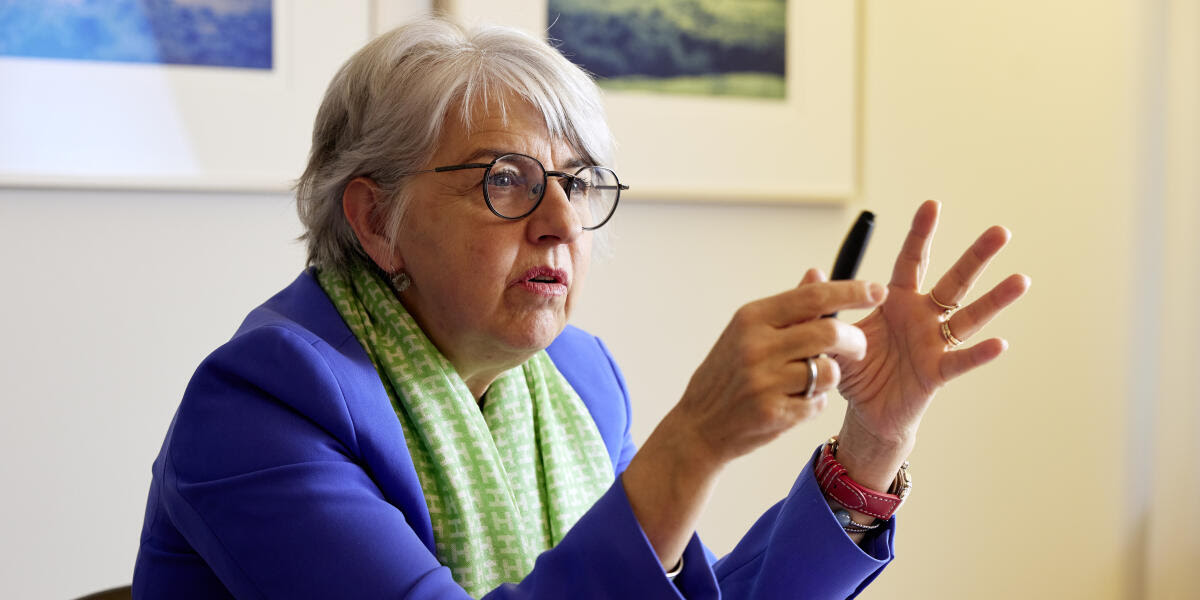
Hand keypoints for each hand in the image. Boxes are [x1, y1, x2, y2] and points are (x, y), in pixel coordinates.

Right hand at [670, 279, 887, 467]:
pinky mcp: (771, 412)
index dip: (852, 291)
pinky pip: (817, 403)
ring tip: (811, 380)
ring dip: (830, 375)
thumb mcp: (747, 332)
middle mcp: (756, 345)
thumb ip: (788, 307)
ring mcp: (763, 380)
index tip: (877, 291)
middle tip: (858, 347)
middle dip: (855, 340)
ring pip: (828, 370)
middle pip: (830, 332)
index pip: (813, 296)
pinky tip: (795, 401)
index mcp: (751, 318)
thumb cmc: (726, 376)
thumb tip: (816, 273)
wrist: (699, 426)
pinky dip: (815, 402)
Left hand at [833, 201, 1030, 488]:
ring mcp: (933, 344)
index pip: (911, 261)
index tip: (932, 204)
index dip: (920, 234)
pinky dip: (979, 354)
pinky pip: (960, 361)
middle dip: (976, 256)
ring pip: (969, 317)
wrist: (866, 413)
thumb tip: (812, 271)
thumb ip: (824, 306)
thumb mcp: (832, 335)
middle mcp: (922, 317)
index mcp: (897, 302)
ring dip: (994, 299)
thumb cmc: (855, 370)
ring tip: (1021, 280)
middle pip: (953, 281)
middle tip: (1000, 231)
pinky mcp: (936, 373)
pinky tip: (1000, 343)